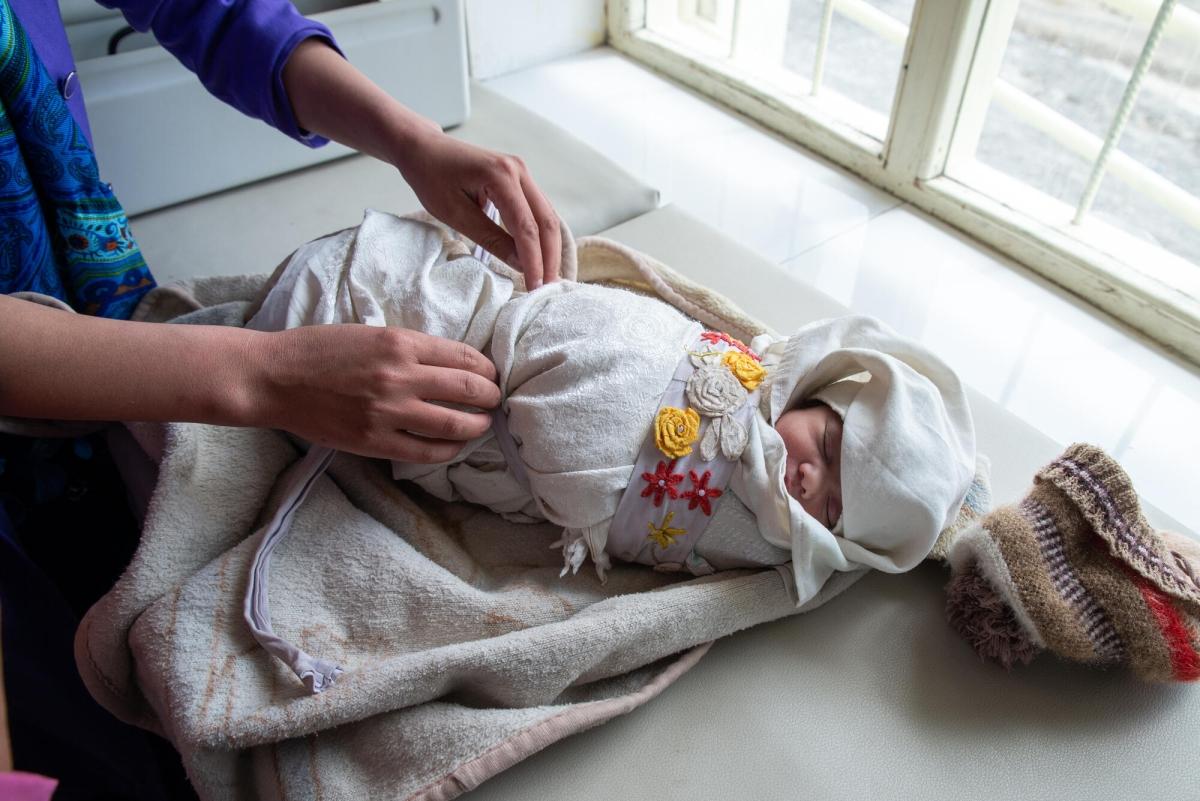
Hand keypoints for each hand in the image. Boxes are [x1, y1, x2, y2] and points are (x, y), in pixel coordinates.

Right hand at [253, 324, 500, 462]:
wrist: (274, 378)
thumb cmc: (318, 351)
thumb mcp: (371, 334)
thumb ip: (409, 348)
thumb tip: (450, 364)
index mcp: (400, 343)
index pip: (464, 357)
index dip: (486, 368)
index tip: (491, 374)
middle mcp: (400, 376)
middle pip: (468, 389)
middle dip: (490, 396)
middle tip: (495, 399)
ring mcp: (388, 411)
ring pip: (454, 423)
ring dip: (477, 425)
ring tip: (482, 423)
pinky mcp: (374, 440)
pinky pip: (426, 451)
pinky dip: (449, 449)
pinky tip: (454, 445)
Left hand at [396, 130, 562, 288]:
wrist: (424, 149)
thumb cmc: (431, 177)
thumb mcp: (455, 214)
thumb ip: (491, 239)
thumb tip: (520, 264)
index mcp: (501, 176)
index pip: (526, 227)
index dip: (533, 260)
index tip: (534, 287)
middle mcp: (518, 170)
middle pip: (546, 221)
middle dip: (550, 257)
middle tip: (548, 287)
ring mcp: (521, 172)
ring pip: (547, 216)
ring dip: (549, 248)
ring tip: (547, 276)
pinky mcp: (519, 178)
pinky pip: (538, 210)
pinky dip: (541, 235)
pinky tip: (540, 255)